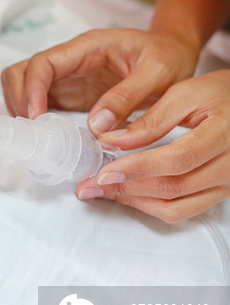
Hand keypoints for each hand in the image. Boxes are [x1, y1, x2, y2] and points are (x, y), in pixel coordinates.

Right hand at [0, 28, 198, 134]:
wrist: (174, 54)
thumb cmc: (168, 57)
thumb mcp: (158, 74)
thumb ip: (127, 97)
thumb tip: (94, 126)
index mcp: (86, 48)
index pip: (43, 63)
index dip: (33, 90)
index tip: (37, 118)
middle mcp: (69, 61)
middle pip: (20, 73)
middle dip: (18, 101)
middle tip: (33, 131)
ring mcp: (66, 78)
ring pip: (23, 87)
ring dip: (22, 110)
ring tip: (38, 137)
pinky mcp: (68, 94)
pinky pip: (38, 104)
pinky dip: (34, 120)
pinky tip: (48, 138)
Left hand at [76, 70, 229, 222]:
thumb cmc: (221, 94)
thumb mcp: (186, 94)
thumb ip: (150, 120)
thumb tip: (111, 141)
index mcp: (225, 134)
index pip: (178, 160)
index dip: (138, 169)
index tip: (103, 172)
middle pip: (172, 188)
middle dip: (124, 189)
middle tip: (88, 185)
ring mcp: (227, 184)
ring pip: (175, 206)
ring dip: (133, 202)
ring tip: (100, 191)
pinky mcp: (218, 194)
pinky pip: (182, 211)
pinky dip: (149, 206)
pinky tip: (125, 193)